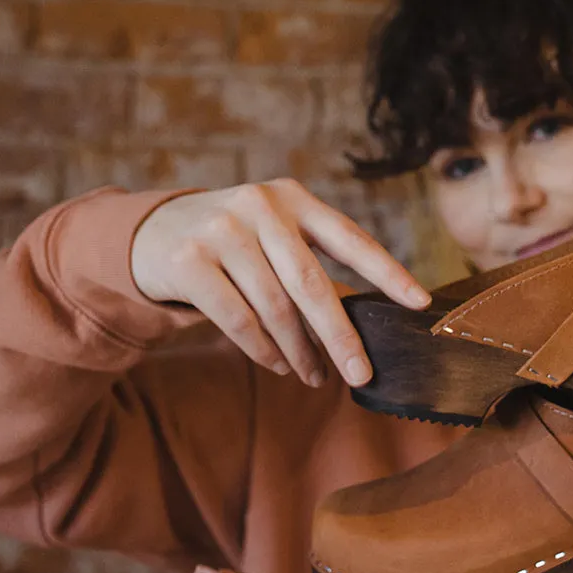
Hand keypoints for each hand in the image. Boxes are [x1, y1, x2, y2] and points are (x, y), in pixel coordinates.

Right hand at [130, 179, 429, 388]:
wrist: (153, 231)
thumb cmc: (233, 241)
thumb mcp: (273, 233)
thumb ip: (311, 261)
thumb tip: (362, 317)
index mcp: (293, 198)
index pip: (350, 238)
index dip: (387, 272)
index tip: (419, 303)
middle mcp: (260, 206)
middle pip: (312, 283)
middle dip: (340, 335)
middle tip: (361, 374)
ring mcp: (222, 231)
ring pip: (274, 307)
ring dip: (298, 351)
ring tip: (314, 375)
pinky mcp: (190, 260)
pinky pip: (237, 319)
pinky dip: (262, 350)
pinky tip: (278, 365)